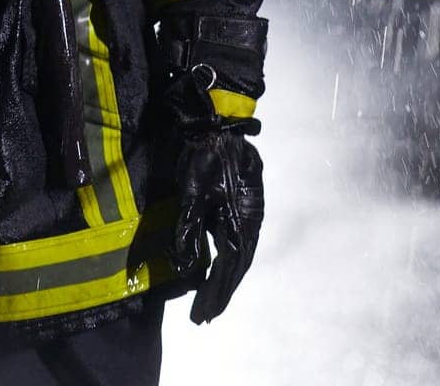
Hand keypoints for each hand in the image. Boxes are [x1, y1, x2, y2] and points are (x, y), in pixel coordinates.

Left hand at [173, 125, 263, 323]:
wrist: (217, 123)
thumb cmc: (203, 158)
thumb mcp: (192, 194)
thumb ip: (190, 231)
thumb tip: (188, 269)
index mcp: (241, 220)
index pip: (229, 267)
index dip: (216, 293)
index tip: (202, 315)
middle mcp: (251, 220)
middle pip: (238, 265)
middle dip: (221, 292)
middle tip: (204, 316)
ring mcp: (250, 210)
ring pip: (240, 253)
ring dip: (226, 277)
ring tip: (211, 300)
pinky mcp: (245, 202)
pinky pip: (239, 239)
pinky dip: (229, 257)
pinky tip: (218, 266)